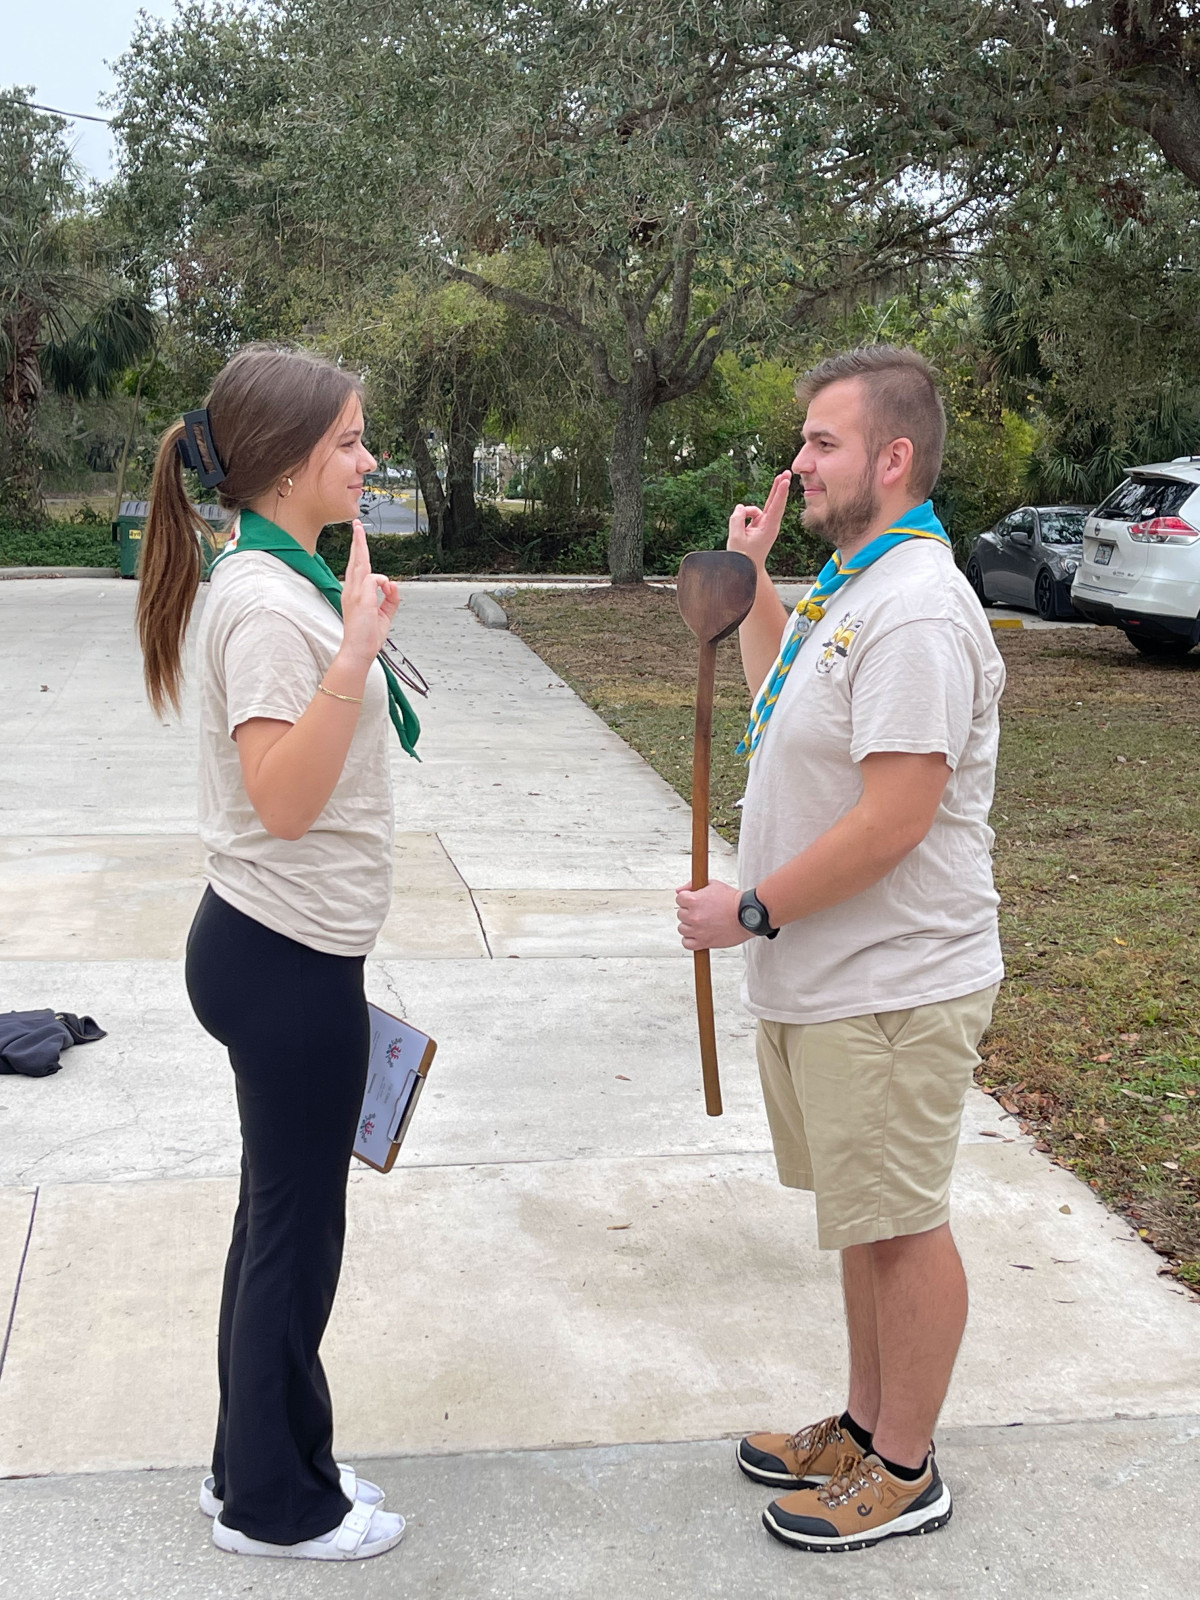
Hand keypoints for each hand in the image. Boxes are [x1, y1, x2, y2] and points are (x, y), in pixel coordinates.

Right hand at [339, 520, 400, 666]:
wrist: (358, 651)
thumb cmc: (368, 636)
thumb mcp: (385, 614)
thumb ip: (391, 598)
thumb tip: (392, 584)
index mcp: (355, 594)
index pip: (357, 568)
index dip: (359, 553)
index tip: (358, 538)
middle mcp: (351, 591)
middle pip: (355, 561)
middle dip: (356, 541)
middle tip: (356, 524)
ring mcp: (354, 594)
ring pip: (359, 564)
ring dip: (360, 546)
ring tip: (358, 529)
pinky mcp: (361, 599)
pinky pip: (372, 579)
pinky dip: (381, 582)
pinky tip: (385, 588)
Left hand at [676, 880, 751, 950]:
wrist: (747, 914)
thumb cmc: (732, 900)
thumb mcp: (713, 884)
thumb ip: (692, 885)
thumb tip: (678, 891)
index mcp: (694, 900)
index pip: (679, 899)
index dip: (687, 899)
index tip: (695, 901)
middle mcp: (694, 916)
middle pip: (680, 914)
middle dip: (690, 912)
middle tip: (703, 911)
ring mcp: (698, 930)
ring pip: (682, 929)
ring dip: (690, 926)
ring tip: (703, 923)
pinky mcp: (704, 942)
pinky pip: (687, 943)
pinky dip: (690, 940)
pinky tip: (698, 934)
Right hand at [728, 470, 792, 566]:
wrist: (749, 569)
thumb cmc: (744, 557)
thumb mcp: (736, 538)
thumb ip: (737, 519)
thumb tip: (740, 507)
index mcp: (769, 528)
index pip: (775, 507)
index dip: (780, 492)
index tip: (785, 481)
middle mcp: (770, 524)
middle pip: (776, 501)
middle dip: (779, 486)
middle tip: (786, 472)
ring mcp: (766, 523)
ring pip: (759, 508)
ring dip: (748, 512)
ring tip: (743, 530)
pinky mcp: (760, 524)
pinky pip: (751, 513)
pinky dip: (744, 516)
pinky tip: (741, 527)